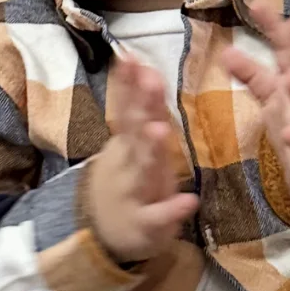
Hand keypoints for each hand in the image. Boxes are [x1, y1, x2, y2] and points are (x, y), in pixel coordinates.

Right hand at [85, 56, 198, 264]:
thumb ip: (137, 107)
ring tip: (160, 130)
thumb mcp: (127, 144)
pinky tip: (189, 201)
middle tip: (151, 80)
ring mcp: (135, 192)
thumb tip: (141, 62)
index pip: (128, 107)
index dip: (129, 83)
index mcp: (127, 143)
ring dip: (150, 150)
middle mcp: (128, 163)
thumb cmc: (124, 178)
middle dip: (142, 106)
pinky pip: (158, 216)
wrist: (100, 233)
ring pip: (143, 170)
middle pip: (134, 132)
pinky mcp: (145, 224)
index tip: (130, 56)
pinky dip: (172, 210)